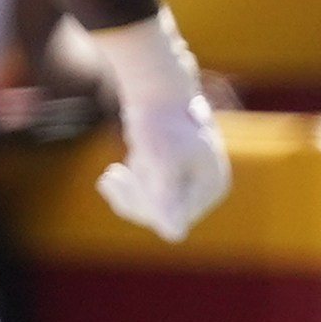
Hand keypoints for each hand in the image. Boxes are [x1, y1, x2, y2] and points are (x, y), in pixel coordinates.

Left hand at [87, 11, 231, 241]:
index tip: (115, 179)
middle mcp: (205, 186)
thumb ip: (166, 200)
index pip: (175, 217)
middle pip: (163, 212)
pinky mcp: (173, 171)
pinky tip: (112, 174)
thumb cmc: (160, 122)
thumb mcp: (160, 162)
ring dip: (129, 190)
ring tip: (110, 174)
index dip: (145, 205)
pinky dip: (130, 185)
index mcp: (212, 186)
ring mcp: (189, 179)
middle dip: (134, 197)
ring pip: (153, 204)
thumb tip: (174, 236)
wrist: (155, 85)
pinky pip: (148, 192)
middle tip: (109, 176)